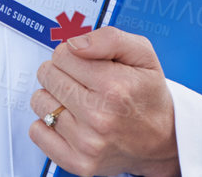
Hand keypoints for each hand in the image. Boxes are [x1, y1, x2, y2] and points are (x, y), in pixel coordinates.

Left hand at [28, 27, 179, 176]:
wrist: (164, 140)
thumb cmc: (148, 95)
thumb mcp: (142, 54)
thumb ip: (109, 38)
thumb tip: (74, 44)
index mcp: (114, 87)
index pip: (62, 54)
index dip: (72, 54)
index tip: (86, 64)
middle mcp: (100, 117)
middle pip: (47, 75)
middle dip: (61, 72)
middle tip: (83, 82)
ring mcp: (88, 143)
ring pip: (39, 101)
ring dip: (54, 97)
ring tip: (79, 102)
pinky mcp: (78, 162)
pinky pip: (37, 131)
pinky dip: (47, 124)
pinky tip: (70, 121)